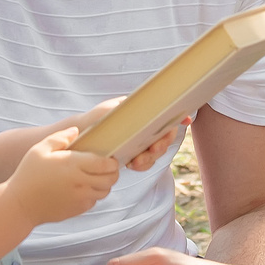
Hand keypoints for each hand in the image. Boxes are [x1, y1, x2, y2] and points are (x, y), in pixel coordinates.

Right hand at [6, 127, 118, 224]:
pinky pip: (93, 201)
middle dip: (113, 172)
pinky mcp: (77, 210)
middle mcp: (80, 183)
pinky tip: (84, 188)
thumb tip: (76, 131)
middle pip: (110, 179)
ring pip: (104, 191)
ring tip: (97, 177)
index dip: (111, 161)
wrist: (20, 204)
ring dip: (105, 184)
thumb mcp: (39, 150)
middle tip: (108, 167)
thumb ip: (59, 138)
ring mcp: (79, 198)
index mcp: (72, 165)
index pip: (104, 164)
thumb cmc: (28, 174)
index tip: (110, 157)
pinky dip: (94, 195)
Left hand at [55, 97, 185, 171]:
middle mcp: (144, 129)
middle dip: (162, 145)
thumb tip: (156, 99)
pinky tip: (131, 165)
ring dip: (150, 158)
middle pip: (164, 138)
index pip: (165, 116)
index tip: (185, 120)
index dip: (178, 118)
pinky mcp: (132, 158)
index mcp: (142, 115)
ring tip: (136, 161)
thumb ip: (133, 106)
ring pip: (156, 153)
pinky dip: (141, 165)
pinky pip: (145, 164)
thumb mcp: (114, 109)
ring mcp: (139, 144)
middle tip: (152, 149)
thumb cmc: (96, 120)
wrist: (79, 139)